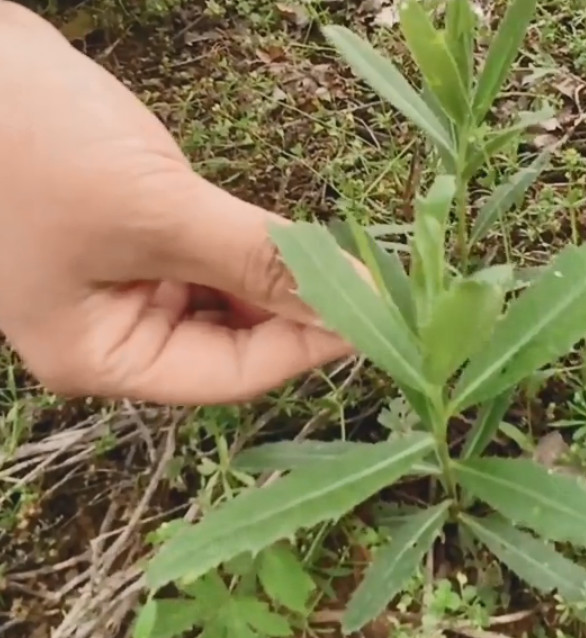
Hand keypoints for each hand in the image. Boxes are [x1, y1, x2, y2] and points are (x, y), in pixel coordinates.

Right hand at [0, 2, 365, 405]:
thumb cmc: (30, 140)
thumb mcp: (156, 209)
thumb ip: (256, 258)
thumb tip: (353, 297)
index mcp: (102, 356)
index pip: (230, 375)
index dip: (307, 347)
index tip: (376, 314)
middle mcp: (116, 333)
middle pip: (232, 344)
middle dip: (296, 314)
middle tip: (368, 284)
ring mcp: (126, 286)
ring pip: (228, 302)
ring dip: (279, 281)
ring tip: (340, 260)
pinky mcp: (139, 240)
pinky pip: (212, 260)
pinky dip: (253, 250)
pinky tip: (292, 239)